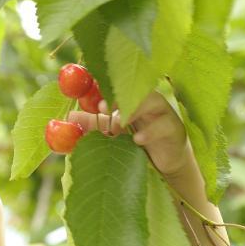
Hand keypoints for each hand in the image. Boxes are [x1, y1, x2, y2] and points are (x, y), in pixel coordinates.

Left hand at [67, 92, 189, 180]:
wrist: (166, 161)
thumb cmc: (138, 141)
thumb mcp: (113, 132)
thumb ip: (93, 124)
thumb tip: (70, 116)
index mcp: (132, 97)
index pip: (119, 84)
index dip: (105, 85)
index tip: (89, 91)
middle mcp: (148, 100)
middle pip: (136, 88)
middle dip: (119, 95)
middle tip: (102, 107)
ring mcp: (163, 113)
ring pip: (152, 102)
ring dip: (133, 111)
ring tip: (119, 124)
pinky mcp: (174, 129)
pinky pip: (164, 126)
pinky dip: (150, 131)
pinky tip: (138, 139)